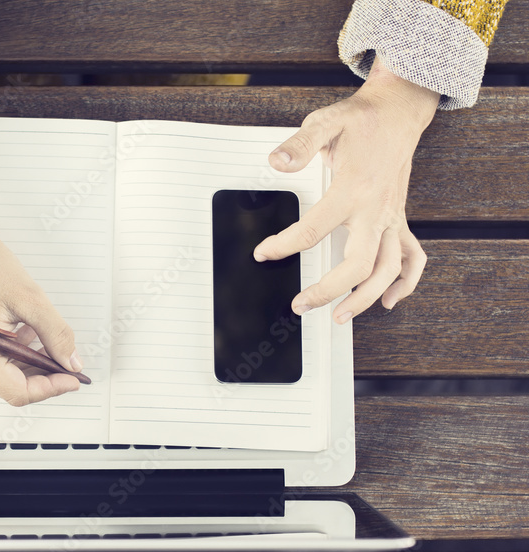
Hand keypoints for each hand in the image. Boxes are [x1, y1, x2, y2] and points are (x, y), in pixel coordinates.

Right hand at [0, 215, 82, 405]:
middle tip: (64, 362)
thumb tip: (71, 364)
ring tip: (40, 339)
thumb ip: (56, 335)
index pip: (16, 391)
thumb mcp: (31, 299)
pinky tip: (20, 334)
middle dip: (40, 376)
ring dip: (24, 365)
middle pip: (7, 387)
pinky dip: (7, 356)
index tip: (71, 378)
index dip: (49, 388)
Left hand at [254, 56, 440, 321]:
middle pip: (358, 264)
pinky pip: (411, 258)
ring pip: (387, 270)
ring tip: (339, 316)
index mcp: (353, 189)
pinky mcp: (398, 219)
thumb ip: (299, 145)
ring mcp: (390, 217)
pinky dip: (405, 283)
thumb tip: (277, 162)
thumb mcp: (326, 122)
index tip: (263, 254)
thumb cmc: (361, 120)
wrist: (399, 112)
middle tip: (300, 305)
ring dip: (365, 298)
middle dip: (328, 290)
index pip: (313, 228)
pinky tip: (387, 300)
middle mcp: (376, 209)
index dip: (283, 245)